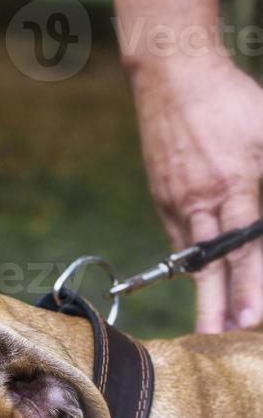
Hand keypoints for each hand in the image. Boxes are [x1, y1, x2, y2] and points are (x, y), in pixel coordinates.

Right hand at [132, 55, 262, 332]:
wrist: (170, 75)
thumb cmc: (231, 98)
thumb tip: (262, 219)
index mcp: (235, 183)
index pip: (245, 247)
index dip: (250, 285)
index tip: (250, 319)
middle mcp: (201, 200)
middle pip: (212, 265)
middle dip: (217, 308)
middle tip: (219, 342)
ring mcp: (177, 201)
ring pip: (193, 258)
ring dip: (203, 296)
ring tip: (208, 328)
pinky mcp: (164, 197)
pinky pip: (181, 238)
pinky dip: (192, 265)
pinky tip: (200, 284)